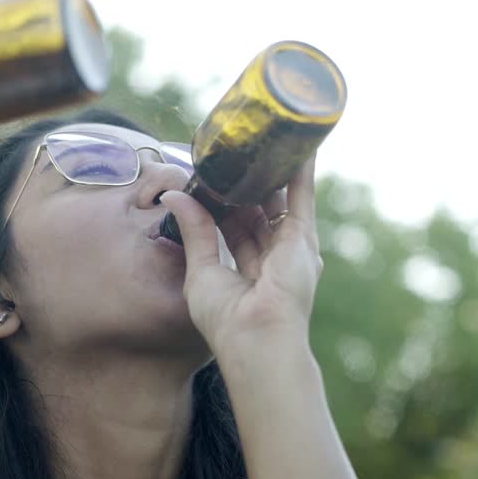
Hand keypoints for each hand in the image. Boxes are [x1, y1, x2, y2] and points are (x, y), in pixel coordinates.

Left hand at [161, 156, 322, 354]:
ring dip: (270, 172)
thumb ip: (195, 231)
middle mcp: (273, 258)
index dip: (222, 204)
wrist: (256, 340)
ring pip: (278, 201)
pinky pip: (302, 197)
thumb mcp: (201, 270)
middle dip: (244, 185)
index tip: (209, 180)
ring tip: (262, 138)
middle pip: (257, 211)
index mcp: (247, 270)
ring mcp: (290, 248)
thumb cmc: (226, 321)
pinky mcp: (302, 239)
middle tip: (231, 153)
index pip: (234, 227)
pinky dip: (300, 171)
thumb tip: (175, 196)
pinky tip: (297, 145)